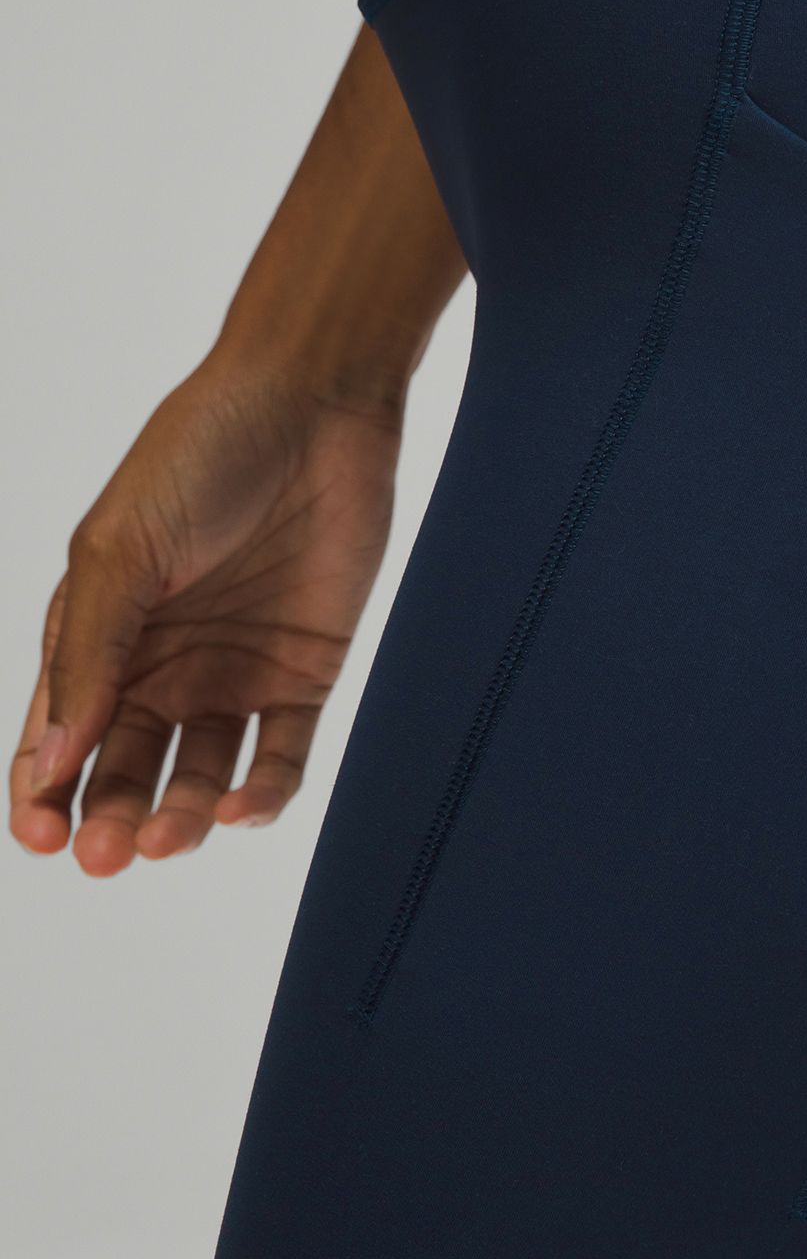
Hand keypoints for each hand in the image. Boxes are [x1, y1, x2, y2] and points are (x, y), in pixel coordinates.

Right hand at [11, 354, 399, 872]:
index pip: (59, 738)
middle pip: (126, 770)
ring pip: (199, 775)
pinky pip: (282, 755)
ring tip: (172, 834)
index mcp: (100, 635)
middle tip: (109, 854)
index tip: (42, 837)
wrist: (312, 403)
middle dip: (110, 820)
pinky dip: (263, 794)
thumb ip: (88, 654)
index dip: (42, 795)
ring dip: (181, 815)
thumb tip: (51, 762)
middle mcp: (163, 663)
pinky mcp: (305, 670)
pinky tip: (242, 808)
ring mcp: (235, 671)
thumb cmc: (199, 456)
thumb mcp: (119, 550)